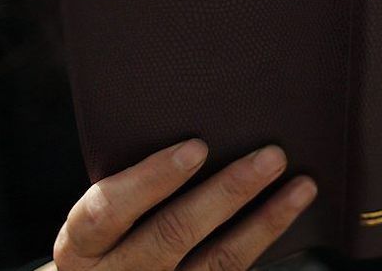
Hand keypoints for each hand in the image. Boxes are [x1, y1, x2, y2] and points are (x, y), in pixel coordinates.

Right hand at [39, 140, 315, 270]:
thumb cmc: (108, 237)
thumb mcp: (101, 217)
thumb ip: (130, 181)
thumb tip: (196, 124)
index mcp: (81, 246)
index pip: (107, 211)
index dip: (152, 179)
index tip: (197, 147)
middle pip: (171, 234)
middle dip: (227, 192)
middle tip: (271, 156)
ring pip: (216, 262)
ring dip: (265, 221)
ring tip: (300, 185)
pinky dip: (264, 241)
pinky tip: (291, 213)